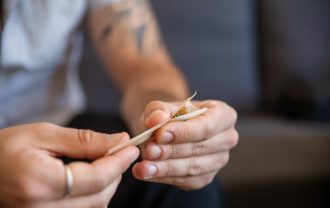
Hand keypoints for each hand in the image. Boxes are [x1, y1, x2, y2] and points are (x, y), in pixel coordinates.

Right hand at [0, 123, 138, 207]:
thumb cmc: (4, 148)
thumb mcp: (42, 135)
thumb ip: (84, 140)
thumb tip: (119, 141)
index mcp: (39, 183)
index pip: (96, 178)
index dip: (119, 163)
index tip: (131, 148)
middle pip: (100, 196)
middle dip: (115, 173)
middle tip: (118, 152)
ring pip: (95, 207)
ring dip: (106, 184)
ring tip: (104, 162)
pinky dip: (93, 195)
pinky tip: (90, 178)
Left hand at [132, 100, 237, 189]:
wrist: (166, 130)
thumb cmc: (168, 116)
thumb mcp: (160, 107)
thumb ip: (157, 110)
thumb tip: (156, 119)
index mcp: (223, 115)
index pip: (207, 126)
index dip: (184, 132)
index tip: (160, 135)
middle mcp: (227, 138)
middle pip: (200, 148)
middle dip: (172, 151)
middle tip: (149, 151)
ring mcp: (219, 160)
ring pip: (193, 168)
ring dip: (166, 168)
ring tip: (144, 166)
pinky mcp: (206, 177)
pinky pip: (187, 181)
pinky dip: (164, 178)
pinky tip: (147, 173)